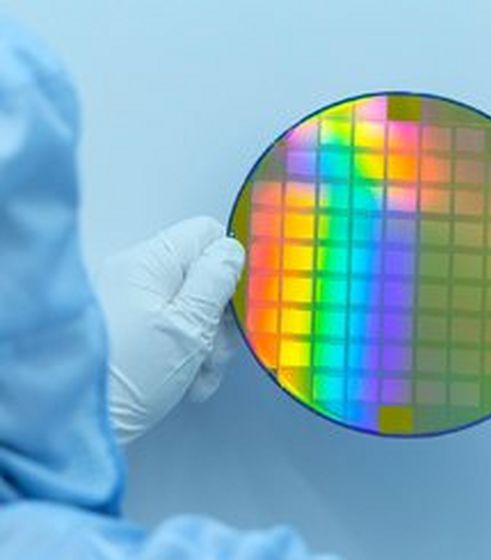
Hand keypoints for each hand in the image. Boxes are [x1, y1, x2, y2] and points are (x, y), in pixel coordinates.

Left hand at [97, 217, 244, 443]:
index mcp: (148, 263)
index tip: (241, 302)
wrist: (72, 427)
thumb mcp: (187, 327)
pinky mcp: (128, 332)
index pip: (205, 235)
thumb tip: (232, 251)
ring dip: (206, 343)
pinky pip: (171, 331)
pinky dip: (185, 355)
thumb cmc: (124, 379)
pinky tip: (186, 382)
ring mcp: (130, 304)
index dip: (231, 266)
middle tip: (216, 349)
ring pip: (191, 309)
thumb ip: (215, 281)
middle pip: (202, 276)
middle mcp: (136, 276)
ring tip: (199, 374)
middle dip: (220, 317)